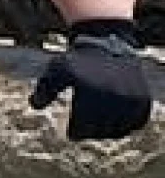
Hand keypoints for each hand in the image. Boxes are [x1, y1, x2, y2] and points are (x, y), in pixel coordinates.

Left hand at [29, 21, 151, 140]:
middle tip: (82, 130)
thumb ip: (44, 88)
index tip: (70, 132)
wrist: (108, 45)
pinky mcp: (143, 103)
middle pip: (99, 130)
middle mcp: (114, 97)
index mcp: (92, 92)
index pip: (82, 127)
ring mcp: (131, 101)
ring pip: (117, 130)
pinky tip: (111, 124)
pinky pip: (133, 125)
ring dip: (105, 131)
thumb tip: (34, 106)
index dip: (74, 131)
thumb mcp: (57, 69)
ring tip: (95, 126)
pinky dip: (123, 127)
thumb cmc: (79, 60)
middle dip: (88, 131)